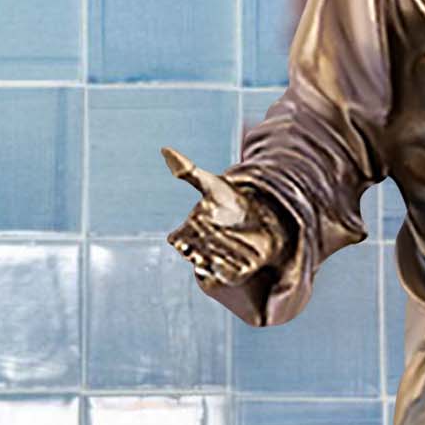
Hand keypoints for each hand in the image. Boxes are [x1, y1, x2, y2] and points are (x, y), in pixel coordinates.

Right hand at [161, 145, 293, 291]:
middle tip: (214, 234)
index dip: (182, 237)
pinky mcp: (235, 270)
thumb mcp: (212, 184)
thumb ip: (188, 172)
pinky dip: (231, 270)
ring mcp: (217, 260)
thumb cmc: (230, 200)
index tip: (193, 227)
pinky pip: (228, 275)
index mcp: (189, 231)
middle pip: (195, 253)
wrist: (260, 215)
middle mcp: (200, 249)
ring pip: (210, 265)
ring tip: (227, 248)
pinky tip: (241, 261)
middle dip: (204, 245)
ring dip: (218, 258)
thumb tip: (164, 148)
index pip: (178, 239)